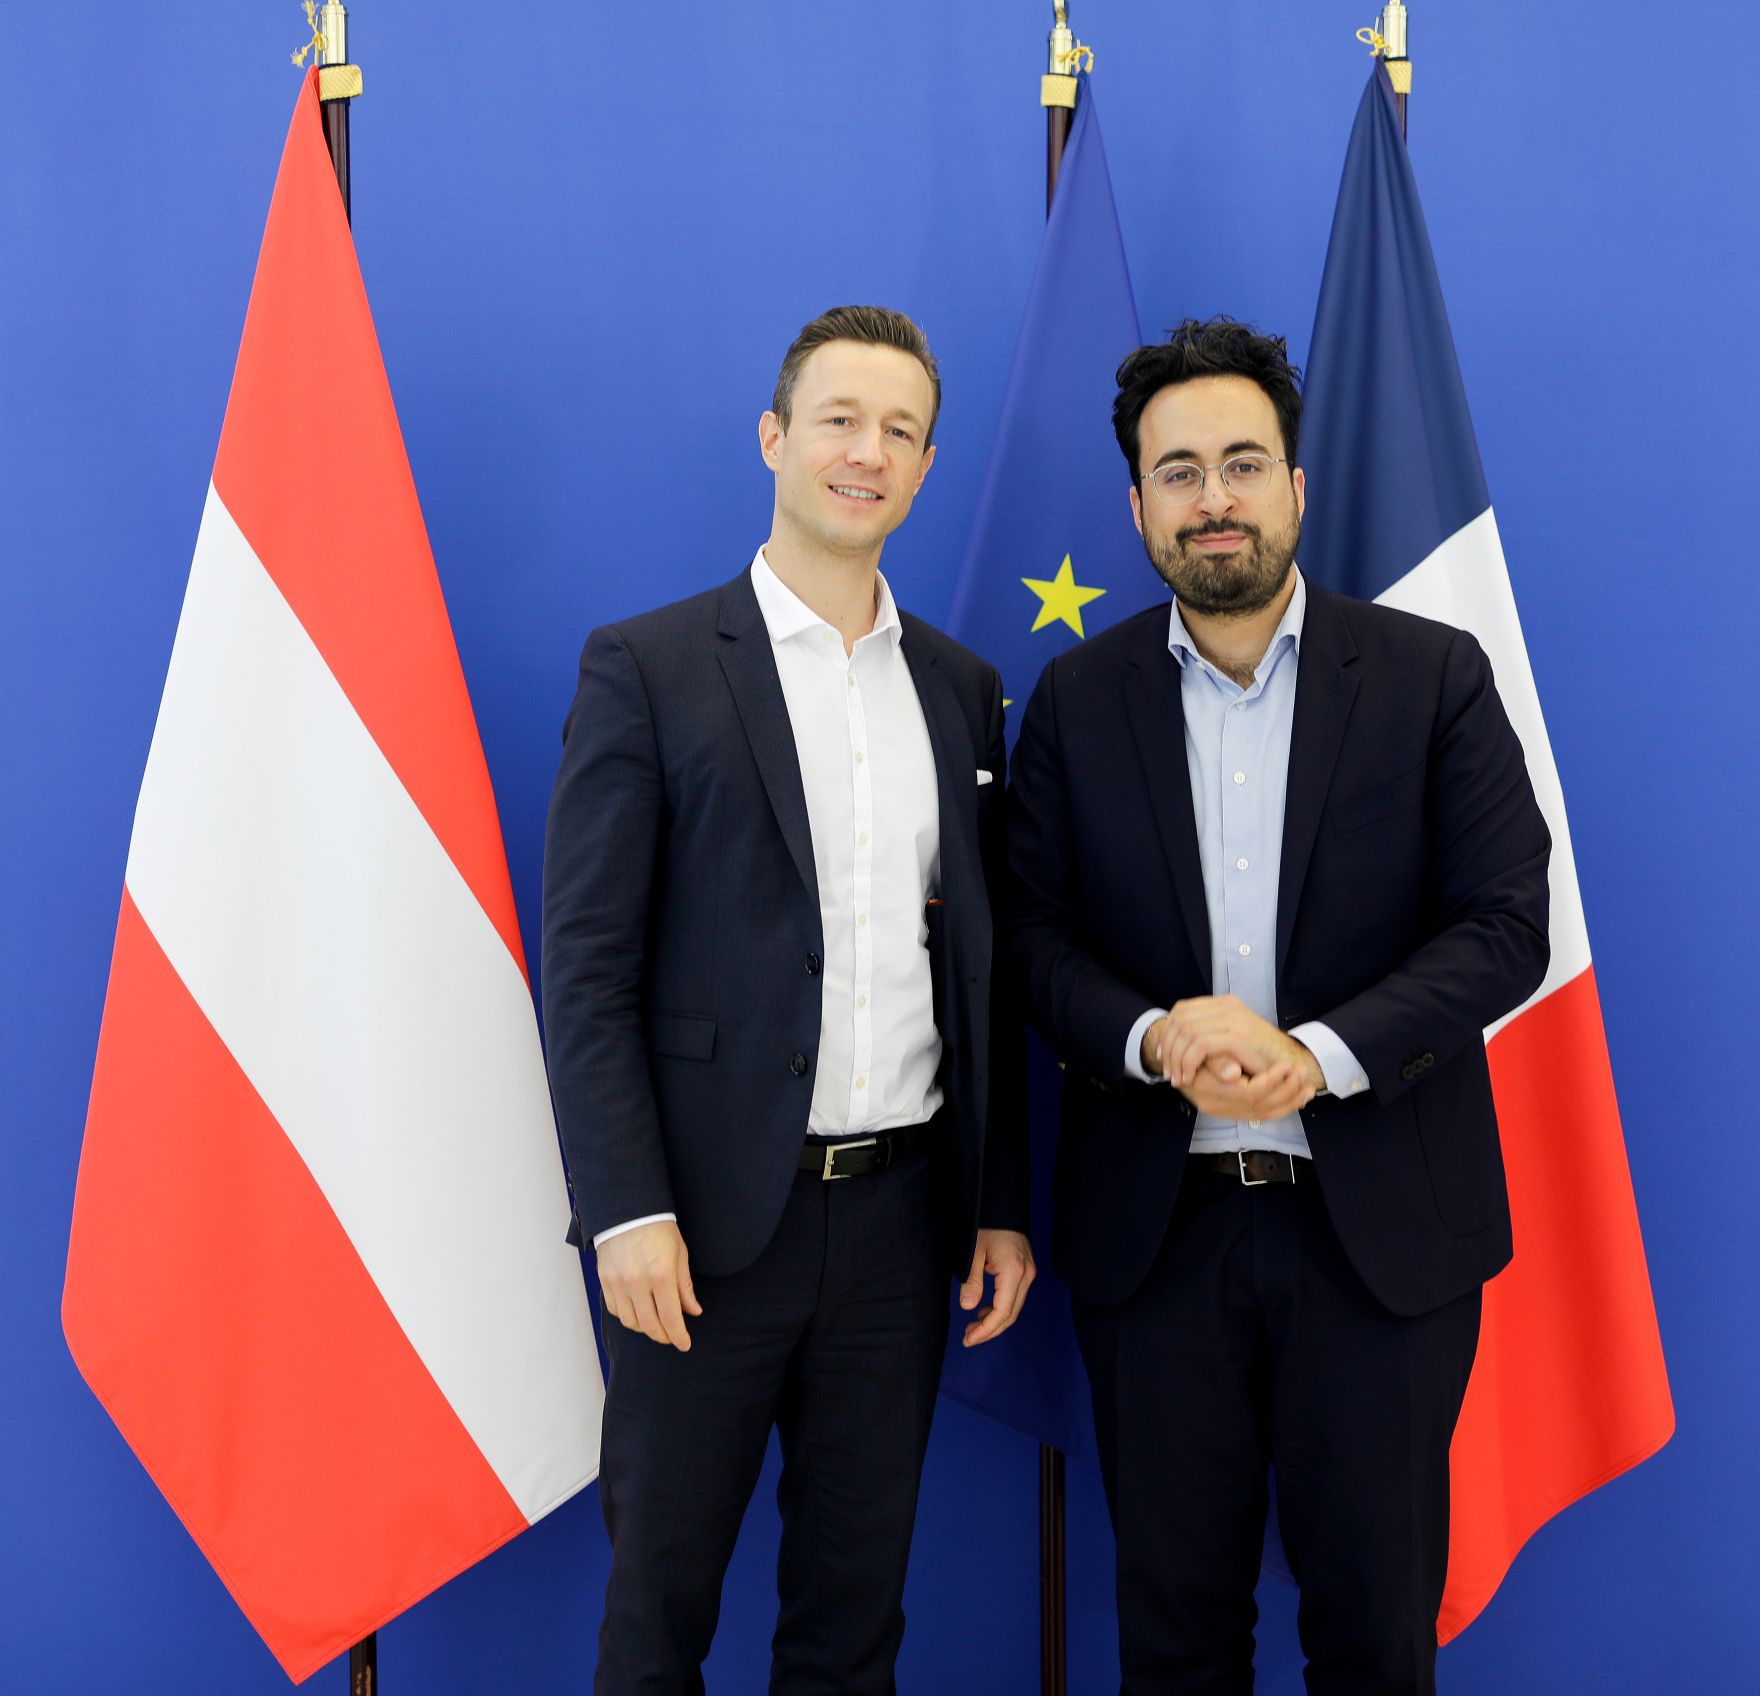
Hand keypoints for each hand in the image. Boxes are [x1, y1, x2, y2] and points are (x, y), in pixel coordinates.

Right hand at [596, 1221, 701, 1350]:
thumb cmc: (659, 1229)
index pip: (671, 1318)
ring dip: (645, 1328)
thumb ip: (685, 1286)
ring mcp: (618, 1283)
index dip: (679, 1336)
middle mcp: (637, 1282)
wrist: (628, 1210)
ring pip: (631, 1322)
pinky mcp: (605, 1281)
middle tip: (672, 1337)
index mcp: (661, 1275)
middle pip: (650, 1325)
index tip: (685, 1344)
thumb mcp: (679, 1254)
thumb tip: (693, 1311)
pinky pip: (615, 1310)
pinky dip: (628, 1316)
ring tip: (656, 1324)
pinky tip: (638, 1311)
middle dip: (663, 1336)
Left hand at [958, 1228, 1035, 1347]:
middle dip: (990, 1330)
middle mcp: (1026, 1275)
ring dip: (995, 1321)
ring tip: (972, 1327)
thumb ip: (971, 1281)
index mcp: (1013, 1272)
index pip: (1002, 1312)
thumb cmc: (986, 1225)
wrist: (1002, 1205)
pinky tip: (984, 1311)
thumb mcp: (973, 1252)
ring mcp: (1028, 1273)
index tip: (969, 1339)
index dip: (986, 1330)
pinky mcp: (1026, 1270)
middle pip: (1011, 1315)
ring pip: (1014, 1308)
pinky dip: (1000, 1308)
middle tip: (968, 1338)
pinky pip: (1015, 1297)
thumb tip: (968, 1307)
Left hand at [1150, 995, 1324, 1093]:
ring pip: (1186, 1032)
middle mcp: (1227, 1006)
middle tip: (1168, 1072)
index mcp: (1224, 1004)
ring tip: (1178, 1078)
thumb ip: (1206, 1037)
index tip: (1164, 1054)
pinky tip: (1189, 1076)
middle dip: (1169, 1047)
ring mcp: (1233, 1019)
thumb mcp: (1228, 1042)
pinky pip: (1199, 1045)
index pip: (1182, 1009)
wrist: (1292, 1063)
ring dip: (1177, 1058)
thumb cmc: (1259, 1056)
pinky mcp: (1238, 1036)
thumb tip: (1170, 1045)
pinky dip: (1188, 1062)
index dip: (1168, 1032)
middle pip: (1180, 1020)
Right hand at [1181, 1058, 1316, 1121]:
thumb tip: (1234, 1073)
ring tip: (1308, 1088)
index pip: (1249, 1094)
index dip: (1271, 1082)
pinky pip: (1265, 1116)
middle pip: (1261, 1107)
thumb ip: (1217, 1061)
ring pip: (1266, 1114)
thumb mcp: (1198, 1052)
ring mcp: (1228, 1111)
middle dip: (1287, 1092)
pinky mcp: (1236, 1112)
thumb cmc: (1189, 1051)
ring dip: (1290, 1101)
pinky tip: (1300, 1098)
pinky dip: (1286, 1107)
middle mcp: (1219, 1107)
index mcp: (1210, 1092)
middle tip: (1302, 1073)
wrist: (1177, 1064)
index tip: (1286, 1065)